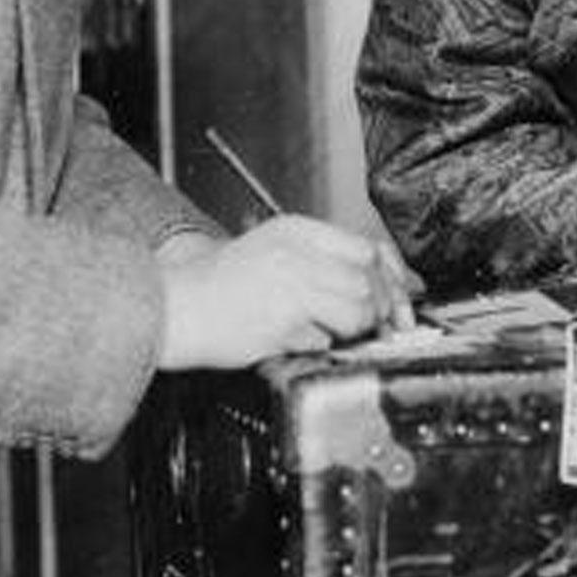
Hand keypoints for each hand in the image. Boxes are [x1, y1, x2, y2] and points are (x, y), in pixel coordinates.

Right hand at [155, 217, 423, 369]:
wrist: (173, 307)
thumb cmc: (219, 288)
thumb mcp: (273, 254)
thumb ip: (320, 264)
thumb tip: (378, 287)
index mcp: (296, 231)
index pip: (368, 248)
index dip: (394, 276)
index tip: (403, 298)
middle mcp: (297, 252)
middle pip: (370, 279)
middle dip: (384, 308)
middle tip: (380, 326)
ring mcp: (291, 283)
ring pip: (358, 309)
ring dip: (355, 329)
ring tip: (330, 333)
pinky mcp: (283, 317)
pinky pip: (325, 338)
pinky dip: (321, 345)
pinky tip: (298, 340)